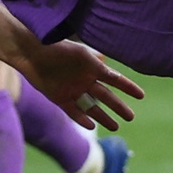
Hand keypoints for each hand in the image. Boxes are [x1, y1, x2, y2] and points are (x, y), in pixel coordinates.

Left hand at [17, 40, 143, 131]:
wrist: (31, 52)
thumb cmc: (55, 45)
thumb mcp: (76, 50)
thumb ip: (91, 57)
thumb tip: (105, 59)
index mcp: (93, 67)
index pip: (115, 79)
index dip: (128, 87)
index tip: (141, 95)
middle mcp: (85, 80)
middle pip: (106, 96)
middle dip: (119, 106)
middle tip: (131, 117)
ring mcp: (73, 90)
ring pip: (92, 107)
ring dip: (104, 117)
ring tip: (117, 127)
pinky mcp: (59, 98)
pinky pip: (74, 111)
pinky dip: (82, 118)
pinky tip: (92, 125)